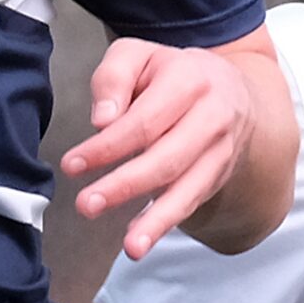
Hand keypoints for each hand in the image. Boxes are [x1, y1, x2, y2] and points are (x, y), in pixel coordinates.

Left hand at [61, 34, 292, 258]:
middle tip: (87, 205)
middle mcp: (212, 115)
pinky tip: (141, 239)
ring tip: (130, 246)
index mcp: (189, 78)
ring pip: (188, 187)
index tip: (71, 165)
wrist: (232, 88)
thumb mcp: (138, 55)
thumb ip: (113, 78)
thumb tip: (102, 121)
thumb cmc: (171, 72)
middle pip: (167, 158)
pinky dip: (167, 222)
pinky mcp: (219, 174)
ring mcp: (221, 149)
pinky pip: (193, 201)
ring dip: (157, 220)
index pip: (143, 120)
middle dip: (125, 185)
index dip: (106, 146)